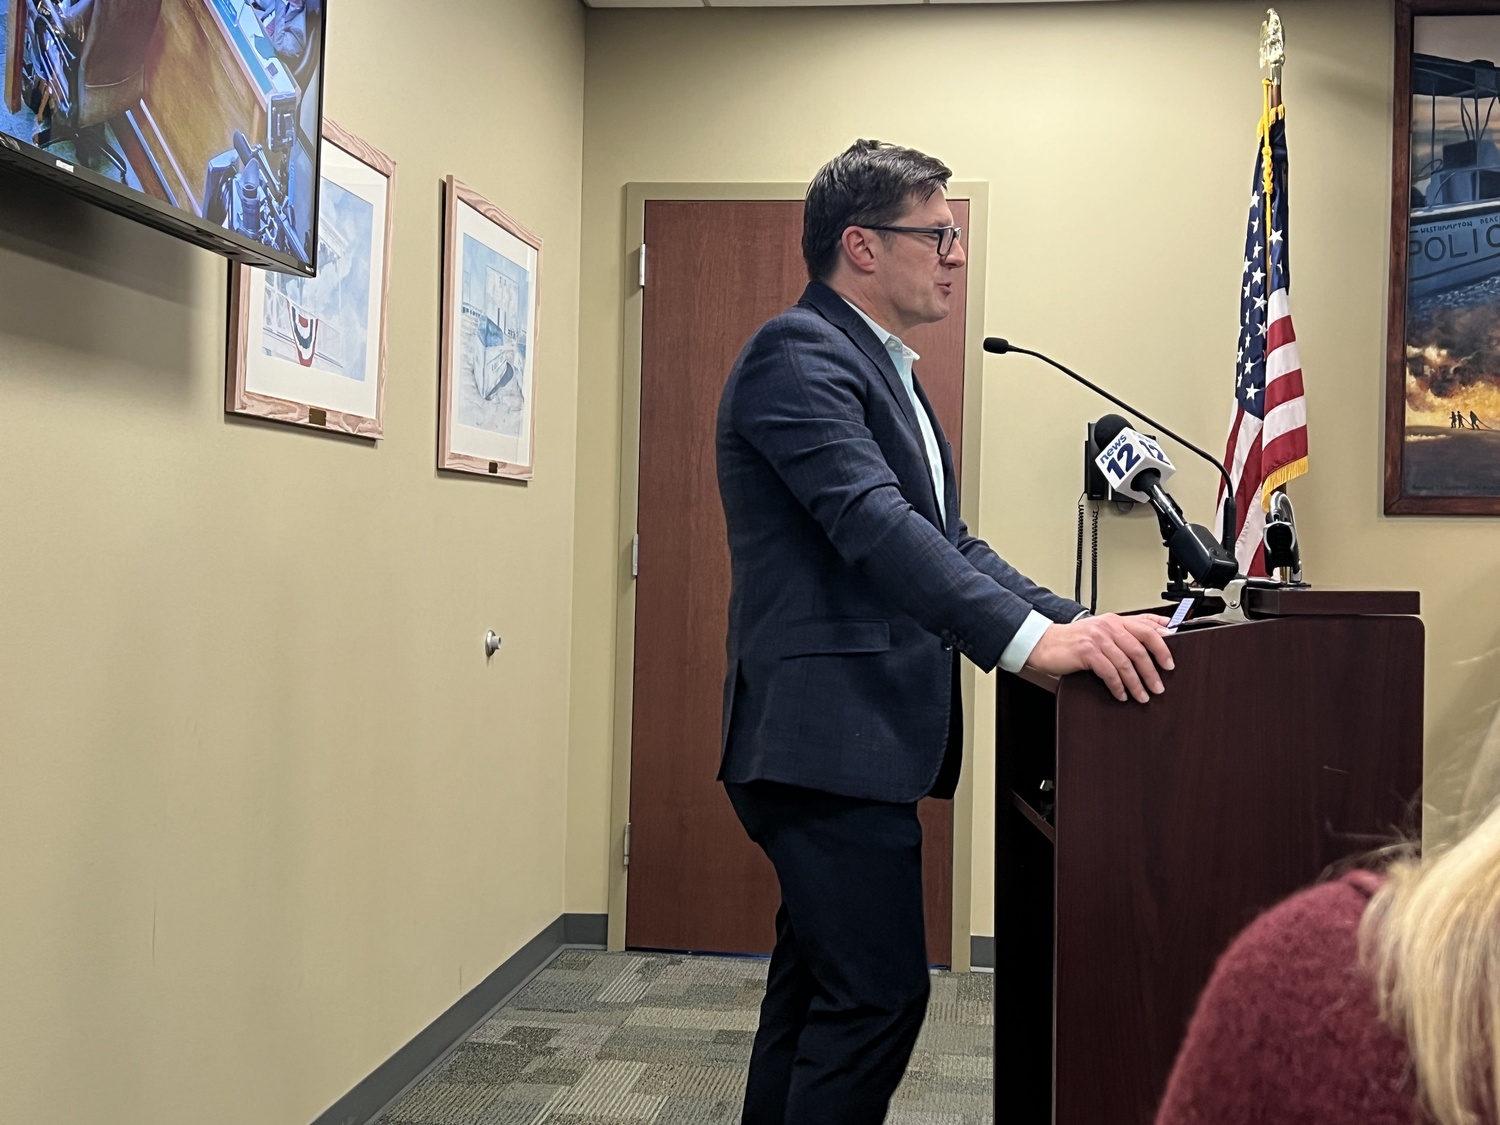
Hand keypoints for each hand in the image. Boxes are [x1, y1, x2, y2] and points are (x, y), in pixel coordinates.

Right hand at [1024, 613, 1174, 702]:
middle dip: (1152, 671)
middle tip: (1158, 686)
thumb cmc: (1073, 640)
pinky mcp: (1087, 652)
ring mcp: (1097, 638)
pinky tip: (1122, 695)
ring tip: (1143, 696)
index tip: (1170, 663)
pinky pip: (1110, 672)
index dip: (1162, 646)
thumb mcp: (1101, 630)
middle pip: (1140, 648)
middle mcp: (1108, 626)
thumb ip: (1125, 631)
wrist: (1044, 643)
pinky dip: (1118, 686)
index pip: (1147, 628)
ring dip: (1137, 683)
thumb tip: (1157, 633)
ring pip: (1126, 663)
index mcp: (1115, 620)